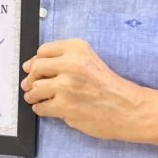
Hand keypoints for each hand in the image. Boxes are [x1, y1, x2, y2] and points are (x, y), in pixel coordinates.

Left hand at [21, 38, 143, 141]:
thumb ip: (63, 59)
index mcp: (77, 49)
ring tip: (35, 98)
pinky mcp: (65, 106)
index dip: (35, 61)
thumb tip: (31, 66)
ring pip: (35, 89)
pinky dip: (40, 109)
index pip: (43, 51)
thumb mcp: (89, 60)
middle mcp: (70, 64)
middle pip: (36, 69)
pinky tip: (47, 108)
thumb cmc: (109, 86)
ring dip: (32, 95)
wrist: (128, 109)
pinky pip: (41, 107)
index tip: (33, 68)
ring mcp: (66, 86)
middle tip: (29, 85)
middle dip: (30, 79)